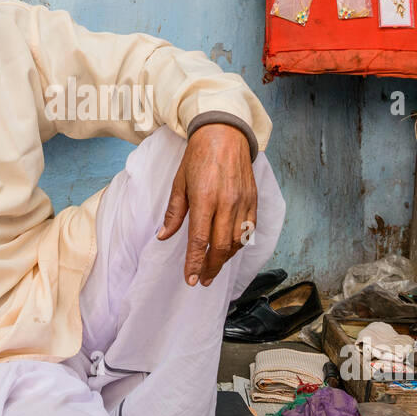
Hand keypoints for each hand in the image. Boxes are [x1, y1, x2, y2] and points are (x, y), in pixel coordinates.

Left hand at [156, 124, 256, 286]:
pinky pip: (249, 230)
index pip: (200, 240)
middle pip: (220, 246)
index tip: (190, 279)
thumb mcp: (179, 182)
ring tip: (213, 269)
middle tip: (203, 281)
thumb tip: (163, 236)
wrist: (225, 135)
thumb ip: (174, 213)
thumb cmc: (199, 157)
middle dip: (210, 268)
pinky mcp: (253, 200)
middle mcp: (226, 202)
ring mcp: (243, 202)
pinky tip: (230, 251)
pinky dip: (239, 245)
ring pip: (237, 242)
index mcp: (204, 198)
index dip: (195, 263)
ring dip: (225, 260)